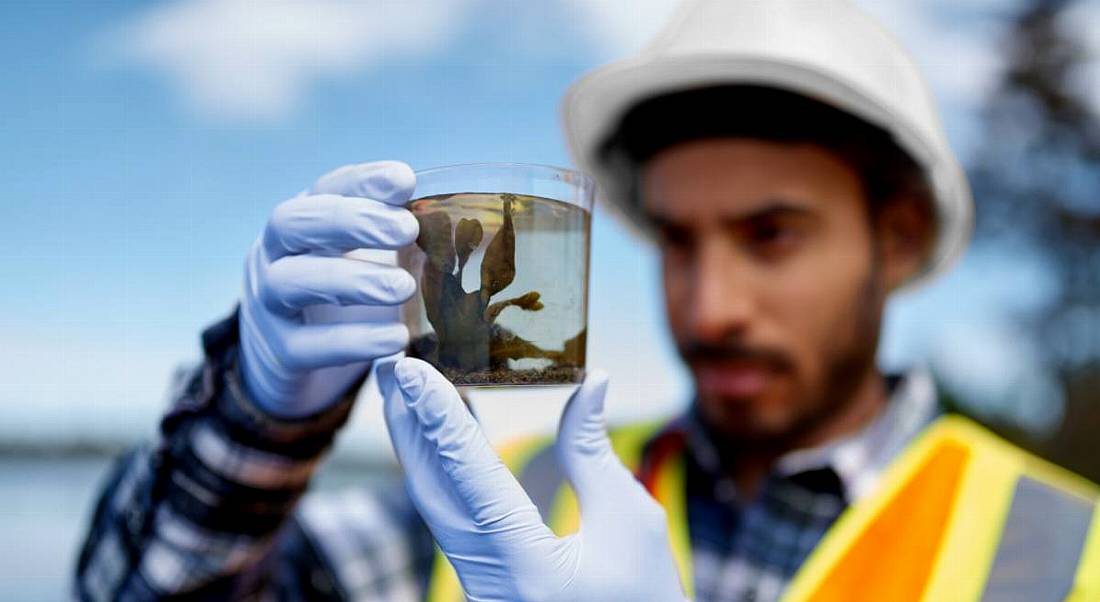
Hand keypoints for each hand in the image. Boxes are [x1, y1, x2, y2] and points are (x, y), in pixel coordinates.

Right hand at [239, 161, 419, 416]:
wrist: (293, 357)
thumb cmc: (344, 294)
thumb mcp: (367, 257)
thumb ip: (399, 239)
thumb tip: (465, 226)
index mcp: (303, 221)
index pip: (325, 188)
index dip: (363, 182)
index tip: (405, 181)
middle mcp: (274, 253)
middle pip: (291, 222)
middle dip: (350, 221)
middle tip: (407, 229)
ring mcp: (268, 303)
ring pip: (291, 282)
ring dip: (350, 280)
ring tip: (403, 287)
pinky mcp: (280, 352)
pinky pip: (308, 346)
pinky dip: (353, 341)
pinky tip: (395, 339)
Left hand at [377, 357, 687, 601]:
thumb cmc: (647, 598)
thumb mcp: (632, 521)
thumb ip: (593, 451)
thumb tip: (590, 379)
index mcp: (526, 565)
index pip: (471, 477)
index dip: (440, 416)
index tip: (411, 370)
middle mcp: (488, 581)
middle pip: (430, 489)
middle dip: (408, 422)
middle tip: (391, 364)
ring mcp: (479, 586)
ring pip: (433, 504)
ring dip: (417, 443)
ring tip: (406, 387)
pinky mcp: (481, 581)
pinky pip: (448, 517)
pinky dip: (440, 469)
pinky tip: (441, 432)